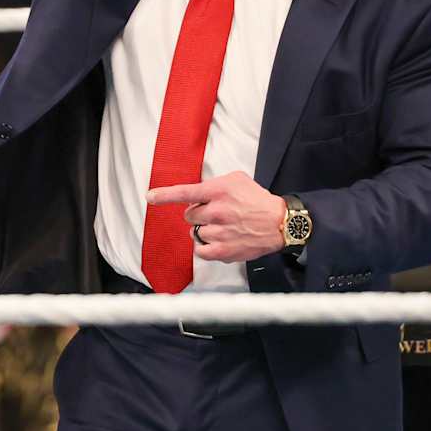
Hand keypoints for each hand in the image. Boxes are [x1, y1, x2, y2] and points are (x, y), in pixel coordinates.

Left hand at [146, 172, 285, 262]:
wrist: (280, 223)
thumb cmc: (258, 200)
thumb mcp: (237, 180)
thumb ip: (214, 185)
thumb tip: (197, 194)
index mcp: (218, 191)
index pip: (185, 192)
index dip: (164, 195)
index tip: (150, 196)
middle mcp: (216, 211)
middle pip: (189, 215)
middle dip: (199, 215)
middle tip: (217, 215)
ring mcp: (219, 232)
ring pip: (195, 233)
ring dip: (205, 231)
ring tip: (224, 228)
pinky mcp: (223, 250)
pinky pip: (200, 250)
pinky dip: (206, 247)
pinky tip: (219, 241)